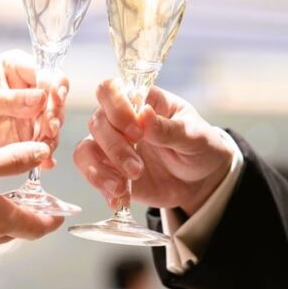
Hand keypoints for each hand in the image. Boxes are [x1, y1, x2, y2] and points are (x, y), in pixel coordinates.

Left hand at [0, 50, 68, 169]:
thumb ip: (10, 100)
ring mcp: (31, 115)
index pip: (44, 70)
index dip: (53, 84)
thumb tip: (42, 97)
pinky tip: (44, 162)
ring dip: (53, 134)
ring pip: (55, 121)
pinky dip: (47, 152)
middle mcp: (28, 88)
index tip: (54, 99)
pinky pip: (47, 143)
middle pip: (56, 96)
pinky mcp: (30, 138)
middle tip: (49, 128)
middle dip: (55, 112)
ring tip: (42, 146)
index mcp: (14, 67)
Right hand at [73, 79, 234, 214]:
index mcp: (143, 100)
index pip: (112, 89)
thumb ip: (169, 129)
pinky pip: (91, 173)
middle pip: (97, 121)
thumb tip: (144, 114)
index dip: (116, 108)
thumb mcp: (194, 137)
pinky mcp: (110, 170)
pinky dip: (101, 185)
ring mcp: (113, 144)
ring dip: (101, 169)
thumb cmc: (200, 147)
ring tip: (123, 187)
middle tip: (137, 168)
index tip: (137, 132)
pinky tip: (119, 199)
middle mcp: (121, 119)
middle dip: (114, 147)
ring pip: (86, 148)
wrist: (201, 181)